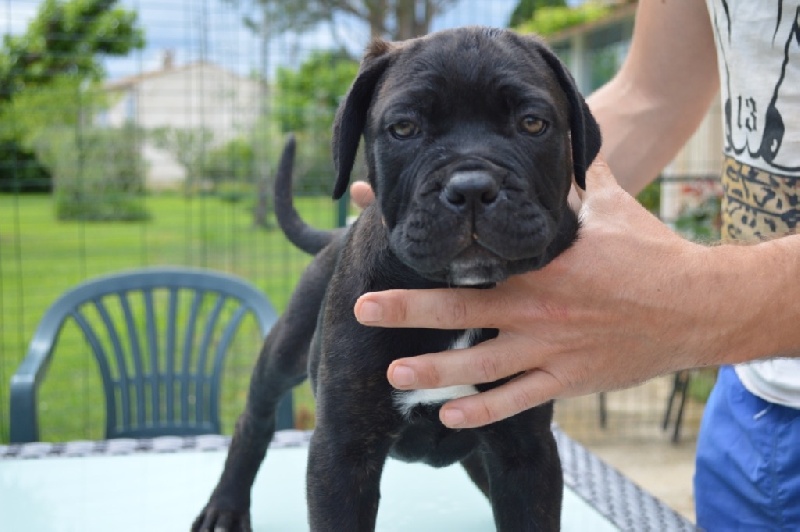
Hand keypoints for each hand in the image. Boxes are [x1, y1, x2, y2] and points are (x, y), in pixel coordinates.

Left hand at [354, 157, 727, 427]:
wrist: (696, 305)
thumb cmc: (649, 253)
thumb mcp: (611, 205)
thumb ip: (575, 176)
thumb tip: (560, 134)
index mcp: (542, 262)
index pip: (475, 251)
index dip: (432, 242)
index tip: (389, 227)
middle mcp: (538, 307)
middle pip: (462, 308)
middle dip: (408, 308)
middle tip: (363, 309)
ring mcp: (551, 348)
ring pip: (482, 364)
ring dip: (435, 370)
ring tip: (395, 375)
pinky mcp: (567, 379)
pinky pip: (519, 399)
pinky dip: (484, 410)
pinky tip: (449, 414)